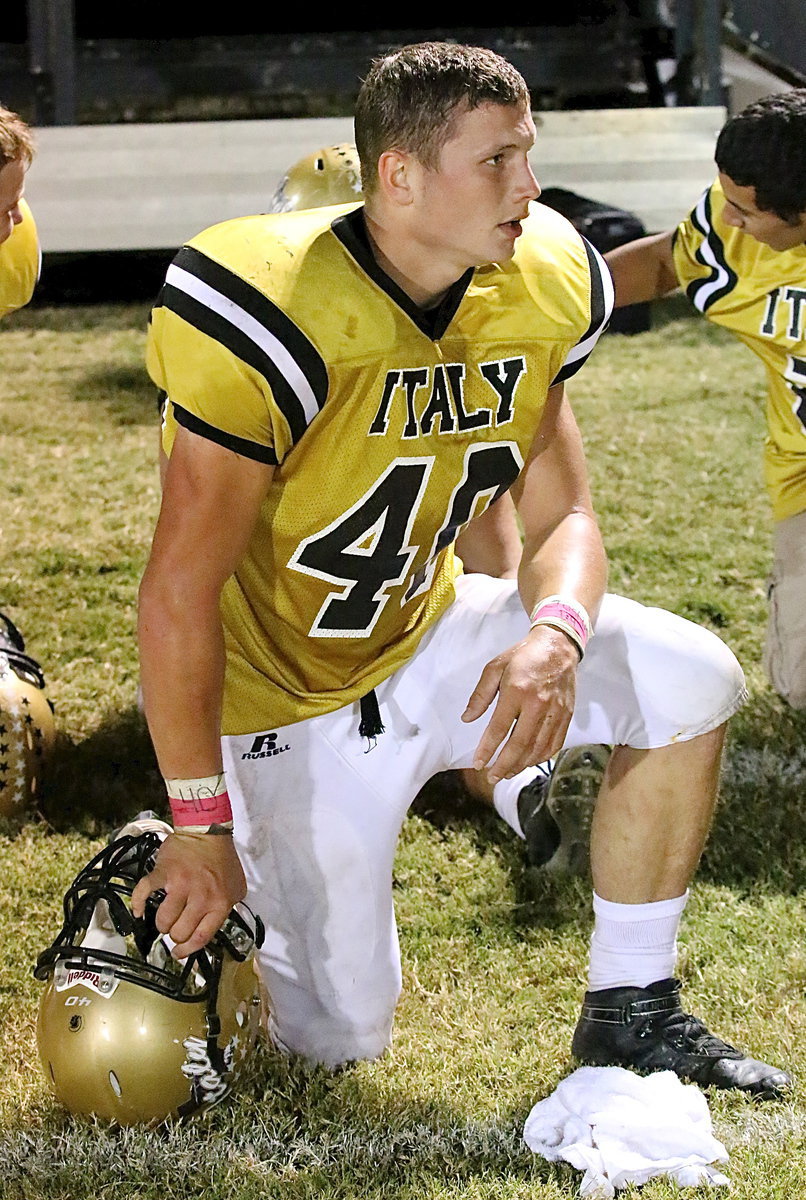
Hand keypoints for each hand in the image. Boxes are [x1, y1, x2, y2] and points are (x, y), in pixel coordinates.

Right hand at [131, 831, 246, 957]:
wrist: (207, 831)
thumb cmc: (221, 858)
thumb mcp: (236, 887)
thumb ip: (227, 908)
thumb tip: (211, 927)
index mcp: (219, 902)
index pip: (201, 937)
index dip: (187, 950)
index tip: (179, 952)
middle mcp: (200, 896)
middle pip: (179, 932)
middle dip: (175, 934)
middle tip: (175, 927)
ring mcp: (180, 885)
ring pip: (163, 921)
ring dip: (162, 922)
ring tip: (166, 915)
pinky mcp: (163, 874)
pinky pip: (144, 894)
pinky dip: (138, 904)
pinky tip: (139, 910)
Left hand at [462, 625, 578, 782]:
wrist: (558, 646)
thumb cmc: (523, 655)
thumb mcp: (495, 667)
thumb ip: (480, 695)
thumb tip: (467, 718)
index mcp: (517, 691)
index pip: (500, 728)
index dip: (488, 749)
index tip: (478, 763)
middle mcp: (538, 704)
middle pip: (520, 744)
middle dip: (504, 765)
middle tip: (492, 776)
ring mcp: (556, 712)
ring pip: (538, 748)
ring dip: (521, 765)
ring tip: (507, 773)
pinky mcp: (567, 715)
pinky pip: (555, 744)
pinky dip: (541, 757)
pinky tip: (529, 762)